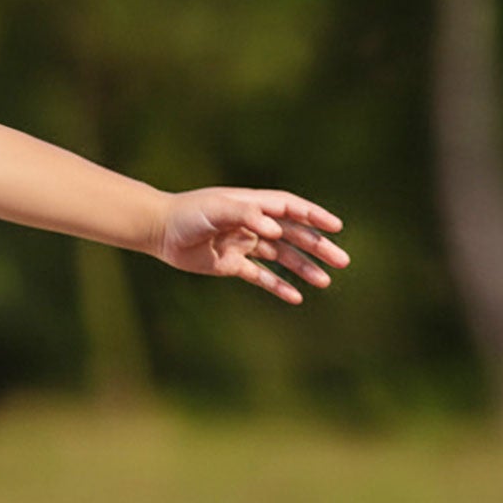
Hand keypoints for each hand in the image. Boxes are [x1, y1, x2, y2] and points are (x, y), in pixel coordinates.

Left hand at [156, 188, 348, 303]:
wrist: (160, 231)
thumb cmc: (189, 214)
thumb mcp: (217, 209)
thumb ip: (246, 214)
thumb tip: (277, 230)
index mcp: (254, 205)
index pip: (292, 209)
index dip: (315, 216)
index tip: (336, 227)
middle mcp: (253, 224)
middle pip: (294, 236)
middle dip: (318, 247)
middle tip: (342, 261)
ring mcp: (244, 245)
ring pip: (282, 258)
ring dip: (303, 269)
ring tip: (325, 282)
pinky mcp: (232, 265)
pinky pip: (261, 276)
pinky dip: (278, 286)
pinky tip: (296, 297)